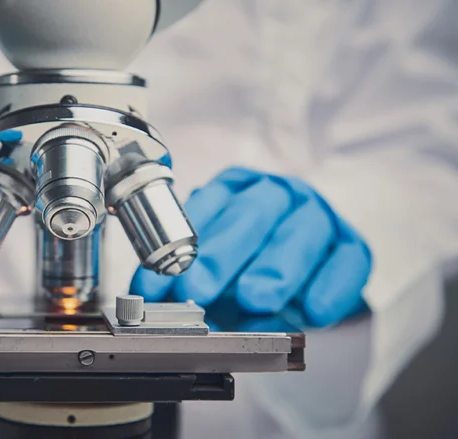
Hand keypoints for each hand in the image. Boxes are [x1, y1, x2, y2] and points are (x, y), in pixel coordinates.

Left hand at [130, 167, 371, 326]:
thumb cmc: (246, 268)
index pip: (205, 207)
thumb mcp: (213, 273)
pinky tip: (312, 312)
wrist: (302, 280)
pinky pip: (347, 261)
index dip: (180, 245)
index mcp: (234, 190)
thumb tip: (164, 305)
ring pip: (302, 231)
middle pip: (252, 213)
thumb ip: (190, 282)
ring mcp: (317, 215)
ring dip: (275, 267)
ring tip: (254, 298)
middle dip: (221, 254)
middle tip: (199, 287)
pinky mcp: (351, 246)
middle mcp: (275, 194)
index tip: (161, 279)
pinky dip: (330, 288)